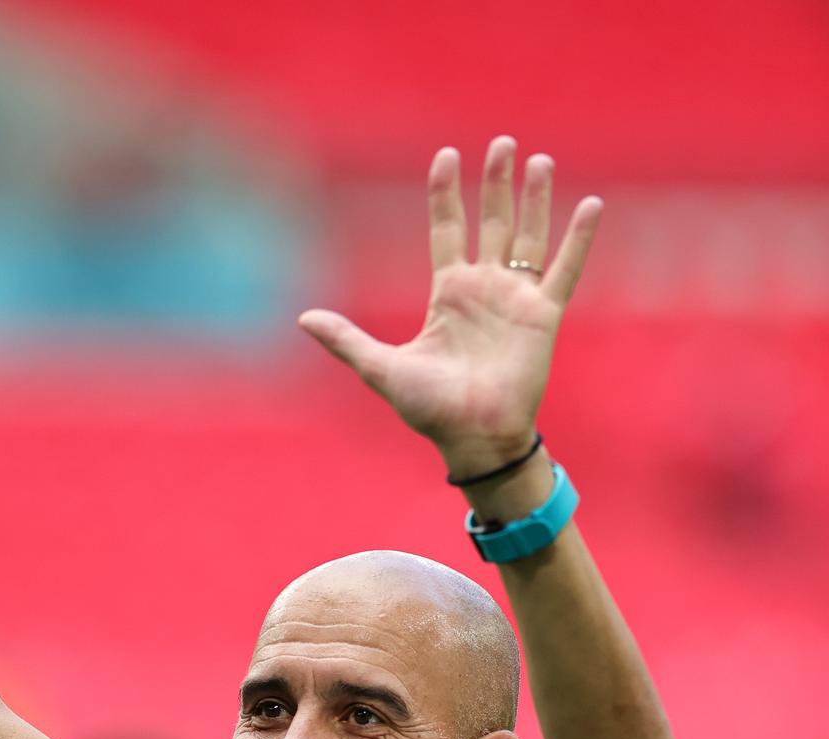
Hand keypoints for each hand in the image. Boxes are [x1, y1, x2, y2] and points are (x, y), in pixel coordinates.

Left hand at [298, 137, 601, 473]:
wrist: (473, 438)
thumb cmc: (430, 409)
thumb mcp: (380, 368)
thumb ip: (346, 340)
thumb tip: (303, 319)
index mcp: (448, 294)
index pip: (448, 229)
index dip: (445, 193)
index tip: (446, 156)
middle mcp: (484, 289)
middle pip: (492, 221)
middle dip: (496, 182)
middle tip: (502, 143)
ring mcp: (516, 299)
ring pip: (528, 235)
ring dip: (534, 198)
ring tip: (538, 159)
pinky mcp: (543, 315)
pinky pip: (565, 270)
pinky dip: (579, 239)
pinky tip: (592, 204)